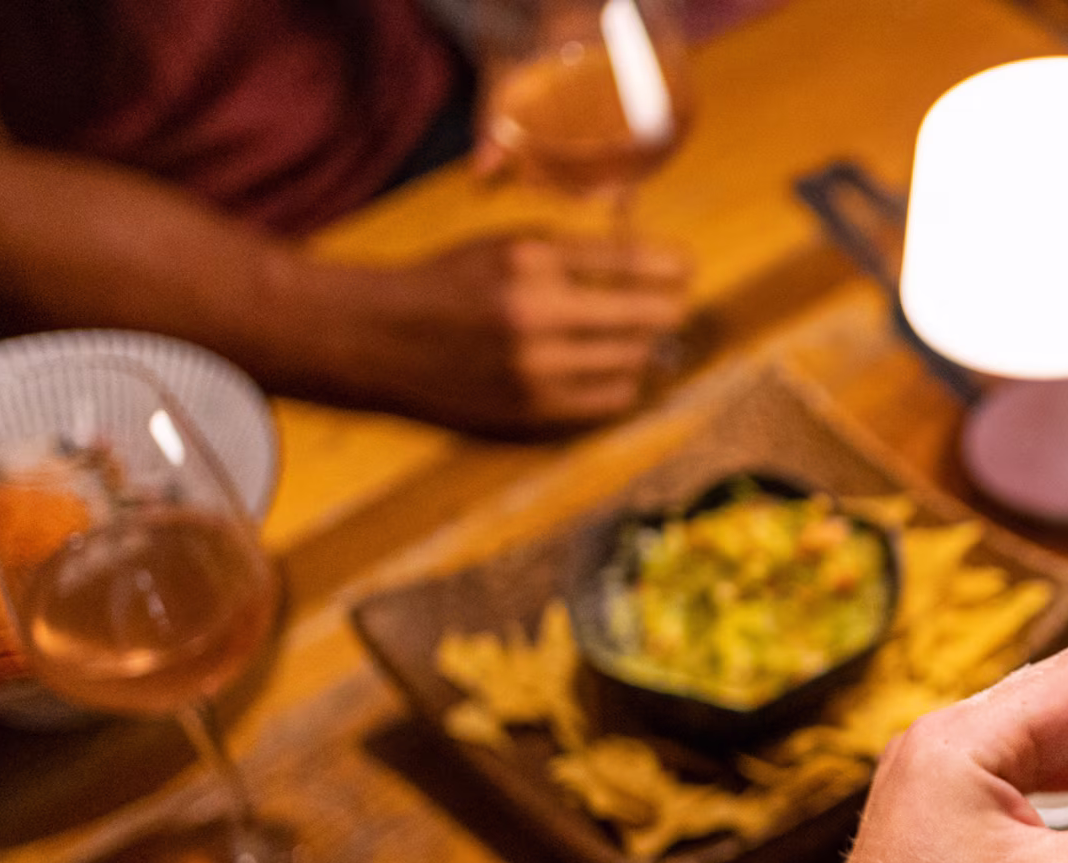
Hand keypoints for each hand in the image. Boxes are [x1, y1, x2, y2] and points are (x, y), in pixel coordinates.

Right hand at [334, 233, 690, 434]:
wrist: (381, 338)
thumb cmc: (452, 283)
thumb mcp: (506, 246)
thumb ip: (574, 255)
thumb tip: (652, 267)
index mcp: (531, 260)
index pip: (630, 260)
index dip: (672, 266)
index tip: (687, 269)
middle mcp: (538, 314)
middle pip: (647, 316)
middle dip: (667, 309)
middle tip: (671, 306)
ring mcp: (537, 368)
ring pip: (635, 361)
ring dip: (643, 348)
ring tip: (635, 338)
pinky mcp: (533, 411)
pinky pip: (612, 400)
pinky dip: (622, 383)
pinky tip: (611, 370)